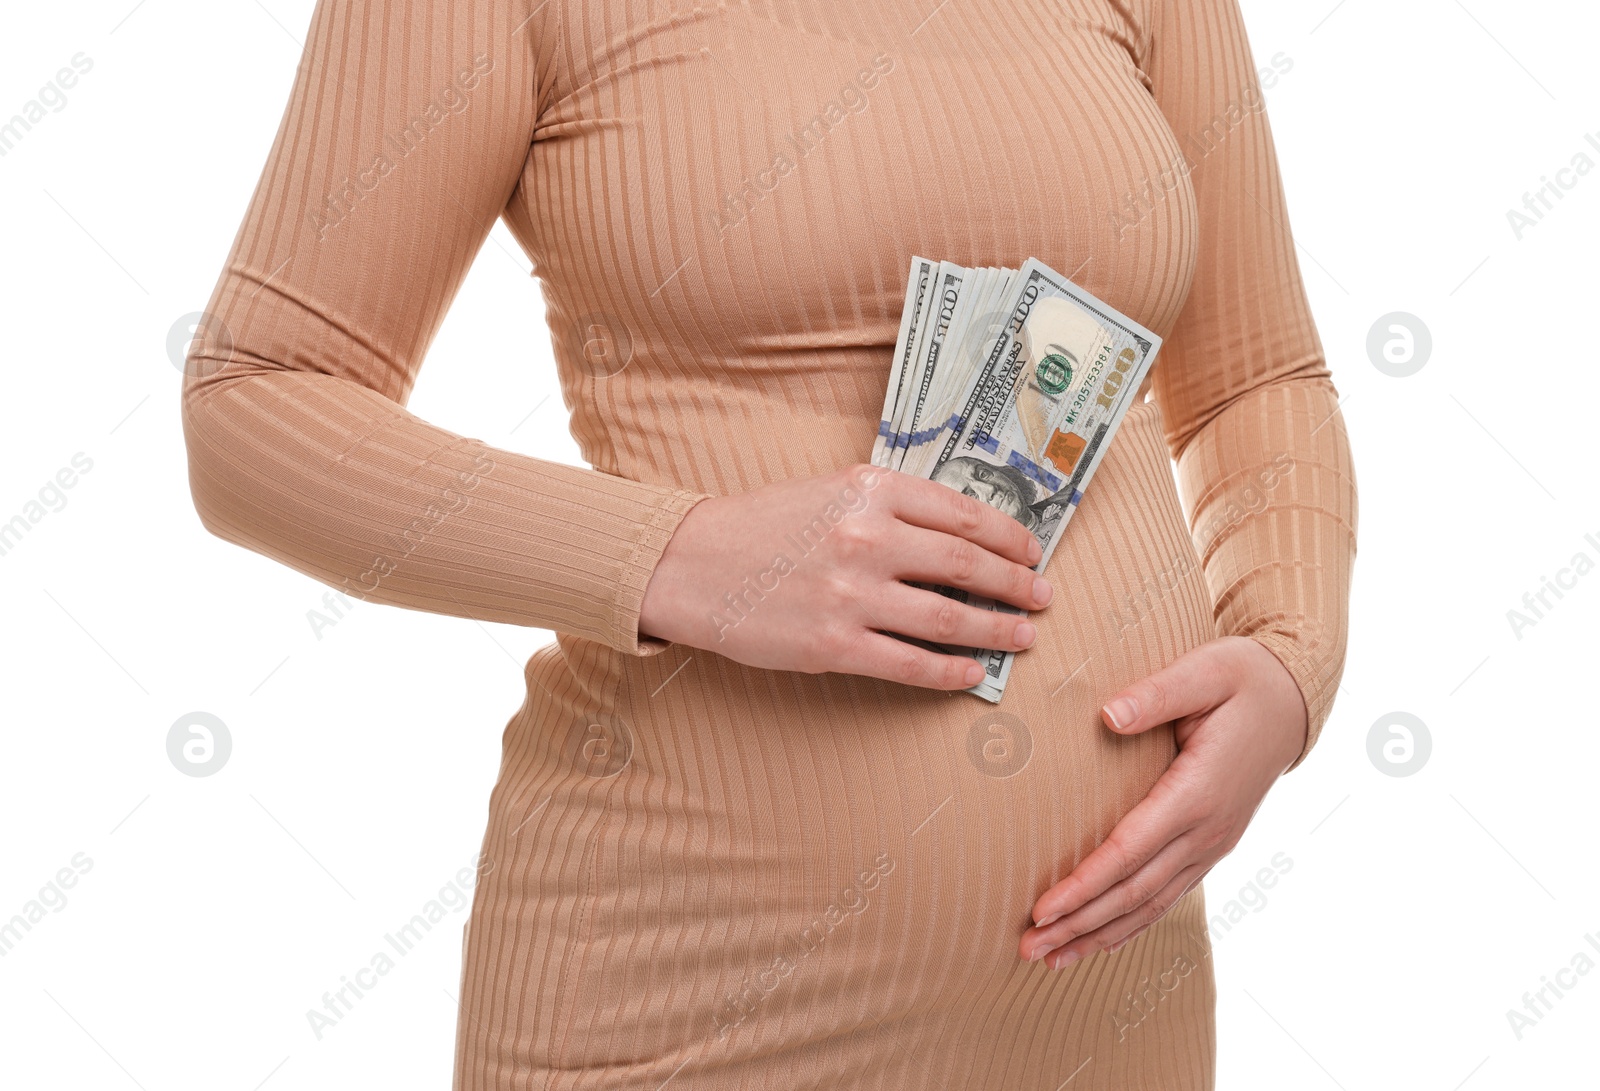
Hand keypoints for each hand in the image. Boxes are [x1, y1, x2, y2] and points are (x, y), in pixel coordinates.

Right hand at [637, 463, 1053, 688]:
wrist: (691, 564)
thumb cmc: (762, 526)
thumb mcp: (831, 490)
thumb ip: (892, 505)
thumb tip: (963, 536)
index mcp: (871, 490)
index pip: (964, 515)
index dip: (1010, 538)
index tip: (1033, 552)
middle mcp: (867, 538)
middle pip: (967, 567)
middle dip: (1017, 585)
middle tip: (1042, 597)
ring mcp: (851, 594)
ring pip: (949, 619)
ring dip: (997, 630)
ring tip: (1022, 636)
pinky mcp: (833, 644)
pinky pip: (911, 663)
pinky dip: (952, 671)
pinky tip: (972, 672)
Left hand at [1018, 635, 1307, 967]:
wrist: (1293, 700)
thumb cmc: (1242, 679)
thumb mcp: (1205, 670)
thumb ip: (1156, 694)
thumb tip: (1107, 716)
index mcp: (1197, 792)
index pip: (1128, 851)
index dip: (1084, 885)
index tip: (1042, 909)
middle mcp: (1207, 830)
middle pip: (1133, 892)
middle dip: (1078, 924)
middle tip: (1028, 948)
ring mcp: (1212, 844)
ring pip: (1150, 904)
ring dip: (1098, 934)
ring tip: (1051, 960)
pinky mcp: (1211, 845)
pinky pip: (1167, 895)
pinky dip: (1130, 924)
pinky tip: (1098, 940)